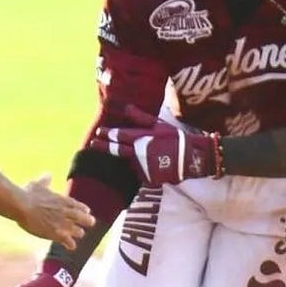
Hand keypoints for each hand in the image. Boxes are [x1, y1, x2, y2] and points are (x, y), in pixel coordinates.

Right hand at [15, 174, 94, 249]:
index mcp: (64, 201)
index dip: (84, 210)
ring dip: (78, 233)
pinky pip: (69, 242)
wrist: (22, 206)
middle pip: (86, 219)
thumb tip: (48, 175)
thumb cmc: (28, 194)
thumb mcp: (38, 184)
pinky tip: (70, 246)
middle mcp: (67, 212)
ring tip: (75, 234)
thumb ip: (45, 181)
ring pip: (79, 232)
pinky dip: (70, 244)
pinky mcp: (56, 234)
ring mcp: (63, 224)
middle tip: (88, 223)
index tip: (85, 212)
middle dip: (87, 221)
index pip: (81, 207)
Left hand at [88, 106, 222, 184]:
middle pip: (117, 150)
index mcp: (141, 138)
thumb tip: (126, 107)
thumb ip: (141, 118)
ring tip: (128, 155)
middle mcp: (139, 153)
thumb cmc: (175, 138)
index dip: (107, 135)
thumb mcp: (159, 125)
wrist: (192, 157)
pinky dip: (138, 170)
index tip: (98, 133)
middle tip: (93, 144)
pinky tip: (143, 166)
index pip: (119, 136)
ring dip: (126, 159)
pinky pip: (139, 174)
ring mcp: (143, 167)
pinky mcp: (149, 179)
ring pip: (128, 163)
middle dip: (104, 147)